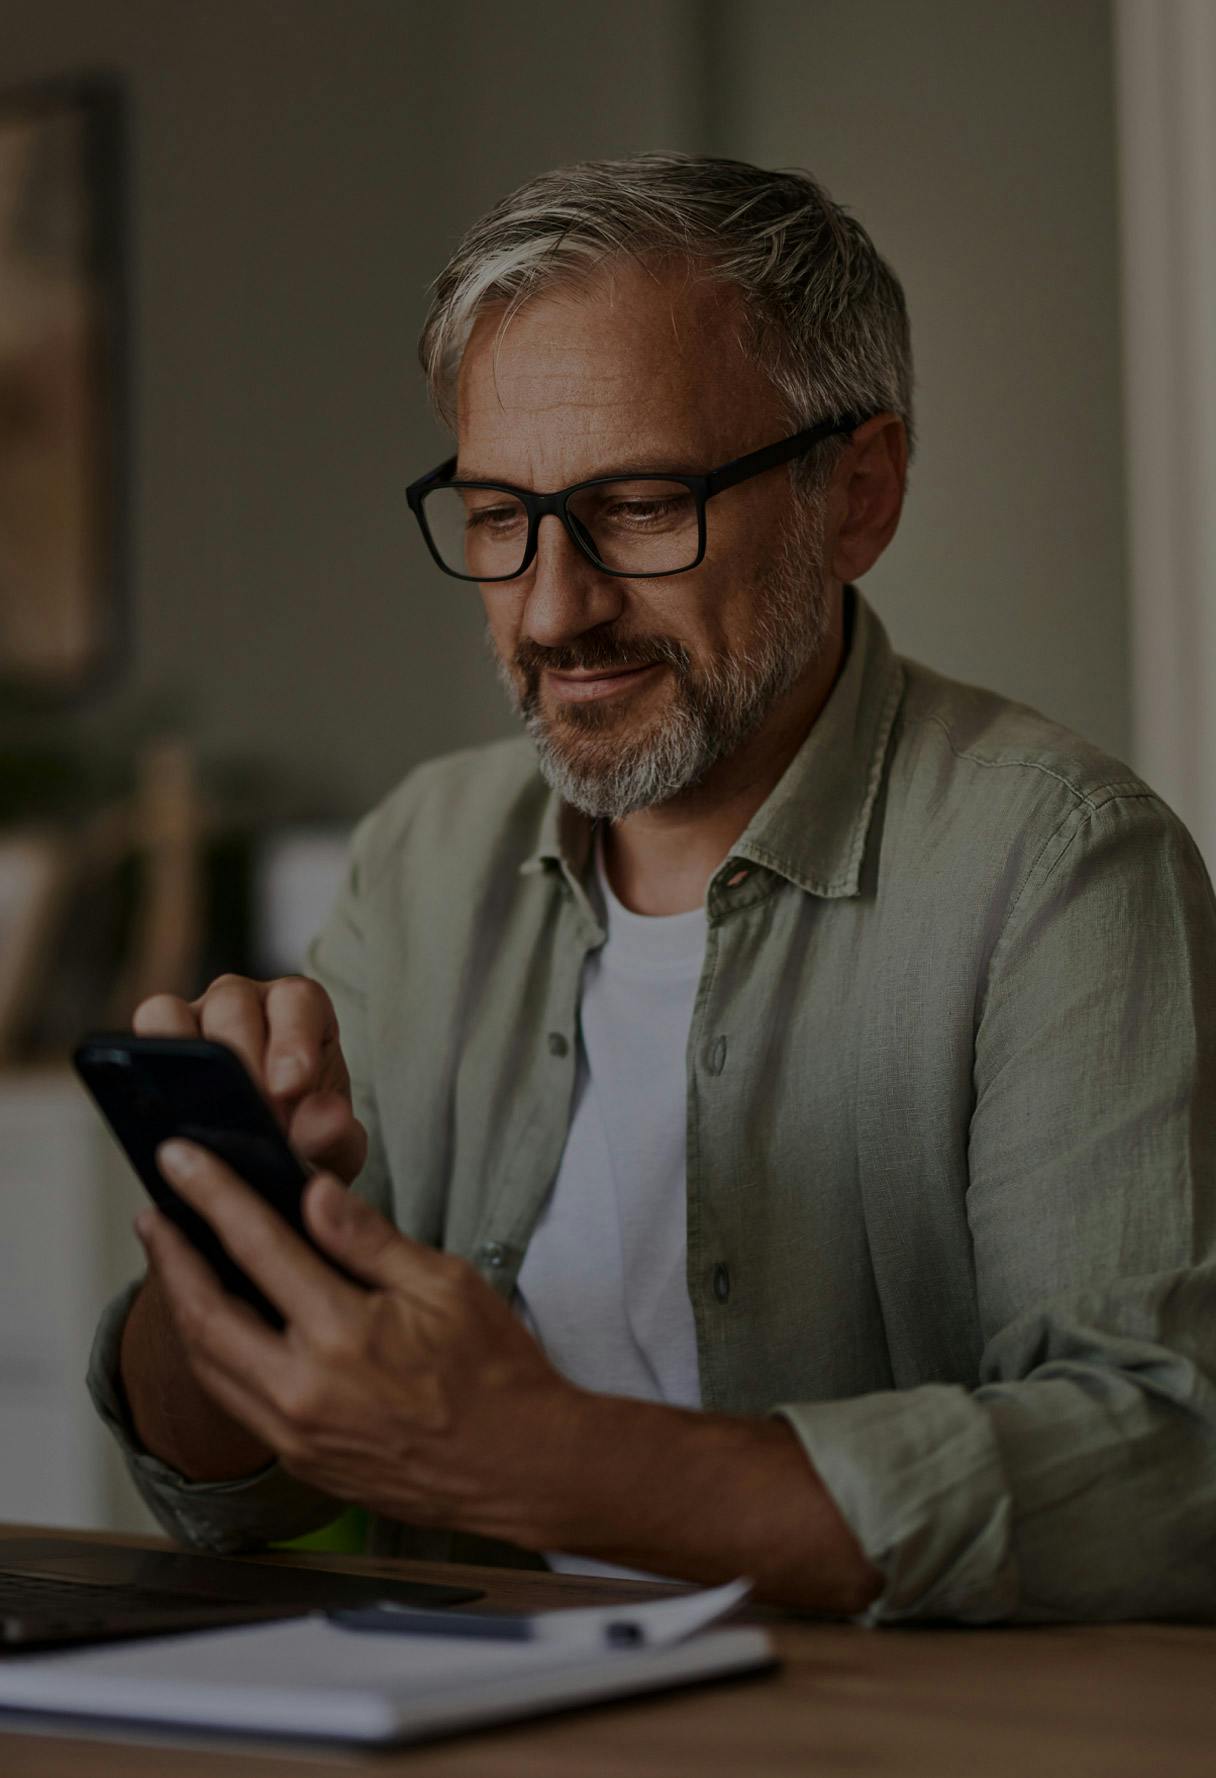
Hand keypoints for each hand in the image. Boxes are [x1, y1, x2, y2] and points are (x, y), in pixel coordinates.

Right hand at [133, 974, 366, 1183]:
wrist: (275, 1158)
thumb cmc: (309, 1137)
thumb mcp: (333, 1147)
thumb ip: (333, 1135)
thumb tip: (322, 1120)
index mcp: (301, 1008)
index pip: (297, 1002)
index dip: (291, 1040)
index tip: (291, 1089)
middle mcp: (248, 1000)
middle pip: (232, 1003)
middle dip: (239, 1058)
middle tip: (248, 1114)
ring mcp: (198, 1014)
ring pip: (175, 1011)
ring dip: (185, 1057)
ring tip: (199, 1114)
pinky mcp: (160, 1040)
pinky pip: (144, 1033)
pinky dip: (146, 1064)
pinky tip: (162, 1112)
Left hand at [140, 1140, 582, 1538]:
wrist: (520, 1468)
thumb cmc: (495, 1373)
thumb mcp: (447, 1284)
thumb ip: (369, 1239)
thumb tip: (313, 1191)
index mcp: (345, 1336)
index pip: (258, 1246)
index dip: (211, 1195)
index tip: (180, 1160)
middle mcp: (305, 1391)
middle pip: (205, 1314)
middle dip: (170, 1257)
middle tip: (153, 1214)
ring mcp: (296, 1435)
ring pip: (208, 1365)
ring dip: (181, 1308)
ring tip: (172, 1263)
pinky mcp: (301, 1461)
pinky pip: (234, 1400)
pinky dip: (212, 1354)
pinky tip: (215, 1324)